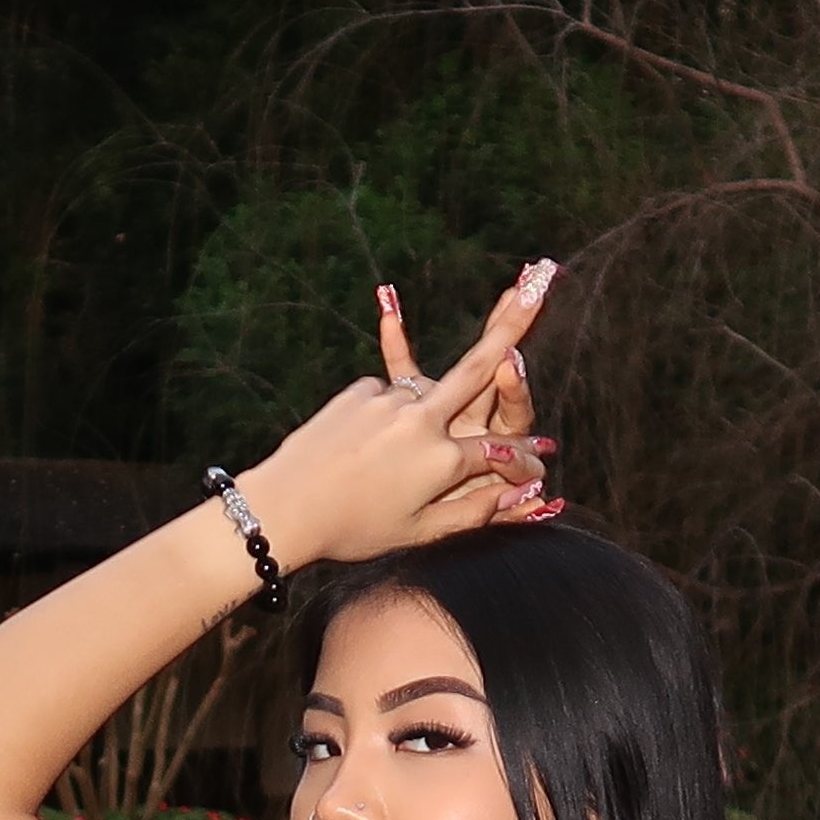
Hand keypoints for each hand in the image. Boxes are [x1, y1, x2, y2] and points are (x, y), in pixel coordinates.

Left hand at [241, 261, 561, 568]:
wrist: (283, 508)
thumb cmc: (353, 530)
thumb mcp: (422, 532)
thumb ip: (477, 511)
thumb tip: (530, 495)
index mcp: (443, 461)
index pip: (498, 452)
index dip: (519, 462)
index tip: (537, 469)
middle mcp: (421, 421)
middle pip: (478, 370)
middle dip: (511, 326)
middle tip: (535, 286)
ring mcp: (388, 401)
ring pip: (426, 394)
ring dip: (428, 408)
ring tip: (408, 427)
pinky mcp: (359, 392)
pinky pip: (388, 396)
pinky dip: (387, 416)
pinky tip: (361, 446)